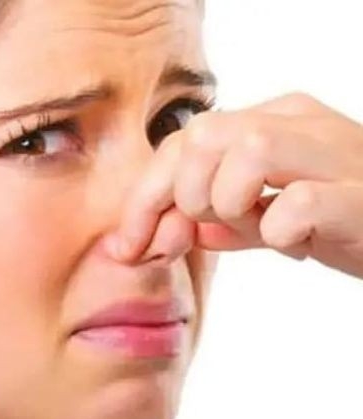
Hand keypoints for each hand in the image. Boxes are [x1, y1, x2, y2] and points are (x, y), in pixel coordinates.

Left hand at [113, 92, 362, 278]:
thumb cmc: (345, 225)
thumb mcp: (274, 220)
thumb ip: (226, 221)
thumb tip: (172, 229)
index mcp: (275, 122)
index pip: (186, 139)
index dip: (145, 195)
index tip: (129, 245)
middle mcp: (304, 125)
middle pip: (206, 135)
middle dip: (182, 194)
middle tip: (202, 231)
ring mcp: (339, 154)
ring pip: (248, 151)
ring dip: (229, 203)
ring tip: (254, 228)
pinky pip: (300, 201)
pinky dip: (278, 228)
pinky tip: (292, 242)